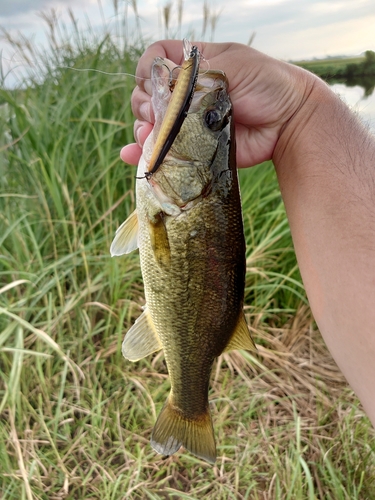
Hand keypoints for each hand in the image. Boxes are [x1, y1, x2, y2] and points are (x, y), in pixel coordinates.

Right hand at [121, 40, 316, 167]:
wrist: (289, 122)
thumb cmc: (266, 84)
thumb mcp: (231, 66)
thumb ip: (194, 74)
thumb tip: (160, 86)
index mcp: (194, 66)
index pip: (156, 59)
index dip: (149, 69)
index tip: (155, 81)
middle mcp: (187, 92)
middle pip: (147, 93)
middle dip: (144, 102)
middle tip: (158, 114)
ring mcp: (188, 121)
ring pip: (150, 122)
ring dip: (143, 128)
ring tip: (151, 136)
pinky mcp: (193, 146)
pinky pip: (162, 149)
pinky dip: (143, 152)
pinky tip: (134, 155)